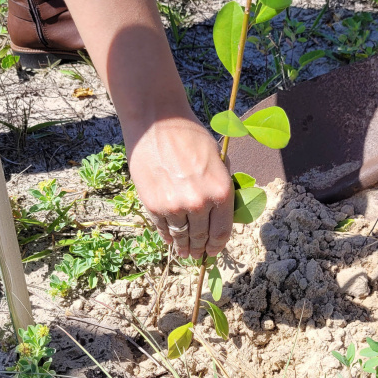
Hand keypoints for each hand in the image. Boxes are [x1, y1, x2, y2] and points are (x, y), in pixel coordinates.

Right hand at [126, 113, 233, 258]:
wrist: (157, 122)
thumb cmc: (190, 135)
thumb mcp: (218, 159)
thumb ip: (222, 185)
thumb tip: (224, 210)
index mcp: (220, 192)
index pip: (223, 231)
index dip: (218, 245)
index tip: (214, 250)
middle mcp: (199, 203)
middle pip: (201, 237)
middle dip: (200, 249)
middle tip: (198, 255)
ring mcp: (174, 206)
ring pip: (181, 236)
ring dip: (183, 247)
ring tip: (184, 253)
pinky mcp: (153, 204)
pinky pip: (162, 227)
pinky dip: (167, 236)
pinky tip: (170, 239)